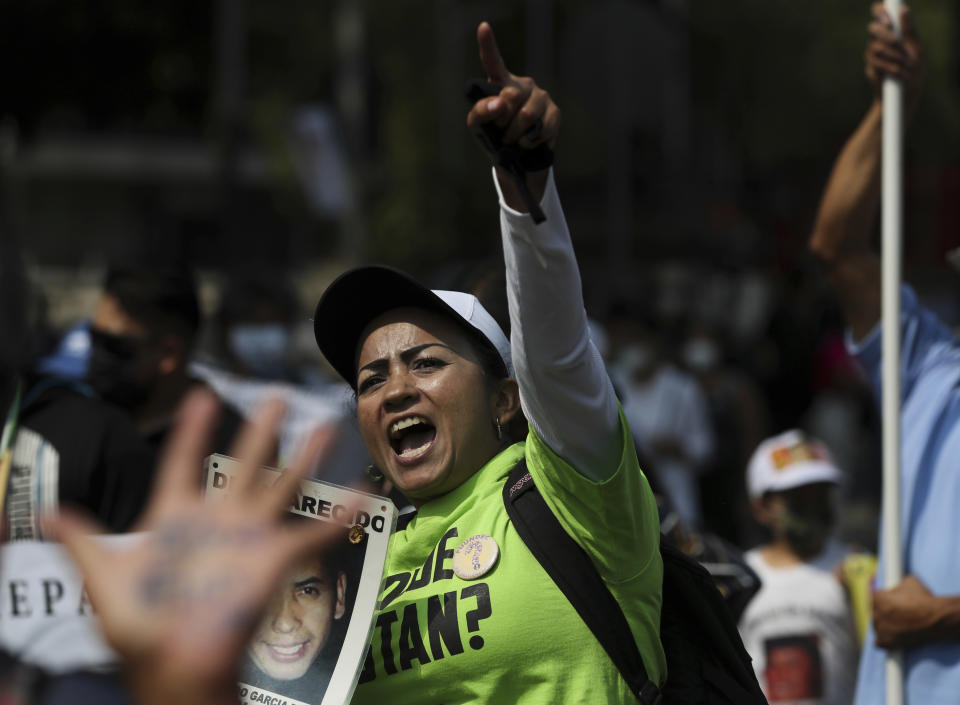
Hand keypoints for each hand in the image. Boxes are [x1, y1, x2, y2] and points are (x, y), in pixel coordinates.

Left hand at [47, 391, 342, 704]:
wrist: (174, 667)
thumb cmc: (139, 629)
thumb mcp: (104, 580)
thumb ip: (83, 542)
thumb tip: (45, 512)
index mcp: (176, 516)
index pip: (184, 462)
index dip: (194, 430)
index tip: (203, 395)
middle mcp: (218, 520)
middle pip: (244, 463)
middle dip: (261, 431)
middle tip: (277, 398)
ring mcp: (248, 538)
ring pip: (281, 487)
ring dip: (304, 457)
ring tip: (324, 426)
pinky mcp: (272, 559)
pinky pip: (311, 536)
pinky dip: (338, 519)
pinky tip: (360, 497)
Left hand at [466, 21, 559, 207]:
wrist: (516, 161)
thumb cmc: (494, 138)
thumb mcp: (478, 127)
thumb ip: (480, 112)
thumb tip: (499, 104)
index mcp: (500, 83)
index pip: (493, 61)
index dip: (488, 44)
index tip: (483, 26)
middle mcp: (522, 85)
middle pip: (510, 96)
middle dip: (503, 120)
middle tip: (502, 132)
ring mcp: (541, 97)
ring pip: (527, 114)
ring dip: (516, 134)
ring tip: (513, 141)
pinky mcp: (555, 112)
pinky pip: (542, 127)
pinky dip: (531, 141)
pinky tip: (528, 143)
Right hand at [865, 3, 923, 110]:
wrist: (907, 94)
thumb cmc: (914, 68)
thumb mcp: (917, 47)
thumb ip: (909, 30)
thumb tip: (903, 10)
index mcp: (890, 31)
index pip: (879, 13)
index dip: (879, 12)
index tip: (888, 19)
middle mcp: (878, 40)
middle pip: (872, 29)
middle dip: (887, 35)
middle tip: (898, 43)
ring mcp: (872, 55)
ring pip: (876, 48)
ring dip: (895, 56)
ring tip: (909, 66)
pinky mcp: (870, 69)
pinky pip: (876, 65)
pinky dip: (892, 69)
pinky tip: (902, 75)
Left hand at [873, 574, 945, 648]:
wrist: (934, 617)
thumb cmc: (923, 598)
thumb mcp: (910, 581)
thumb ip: (899, 583)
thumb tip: (898, 583)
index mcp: (877, 597)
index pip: (876, 598)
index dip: (885, 600)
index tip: (892, 603)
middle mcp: (874, 612)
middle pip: (877, 613)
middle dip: (886, 613)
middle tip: (898, 615)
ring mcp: (879, 628)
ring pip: (879, 627)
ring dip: (886, 626)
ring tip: (901, 625)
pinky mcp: (885, 641)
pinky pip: (880, 642)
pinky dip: (886, 641)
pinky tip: (893, 638)